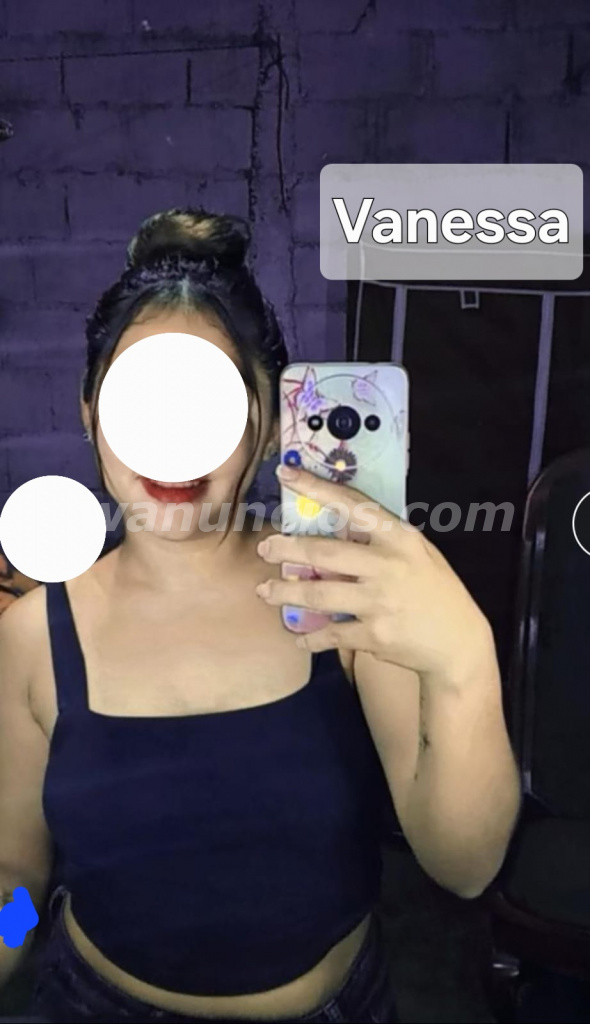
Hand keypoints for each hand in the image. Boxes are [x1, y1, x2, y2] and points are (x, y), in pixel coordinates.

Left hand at [256, 465, 493, 682]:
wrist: (458, 643)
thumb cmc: (435, 590)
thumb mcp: (416, 552)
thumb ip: (381, 539)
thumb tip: (336, 524)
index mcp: (400, 538)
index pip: (353, 505)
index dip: (316, 488)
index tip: (286, 475)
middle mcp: (388, 566)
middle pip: (324, 552)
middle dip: (287, 549)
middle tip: (265, 548)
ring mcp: (380, 602)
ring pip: (318, 595)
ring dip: (285, 593)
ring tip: (265, 591)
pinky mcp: (374, 636)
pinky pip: (331, 634)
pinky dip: (310, 638)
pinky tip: (298, 637)